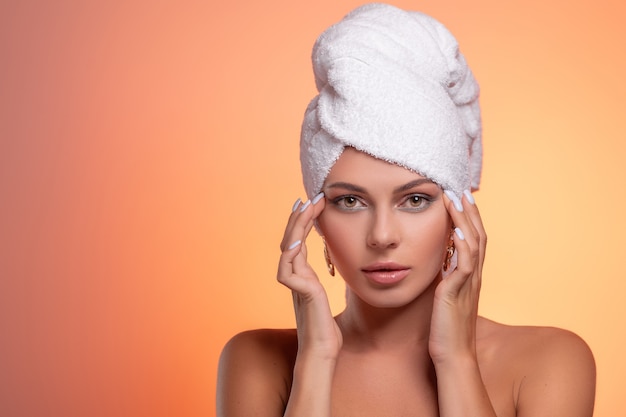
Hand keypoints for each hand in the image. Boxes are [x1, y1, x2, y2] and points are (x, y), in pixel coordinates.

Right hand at [277, 194, 342, 360]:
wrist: (322, 352)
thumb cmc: (325, 329)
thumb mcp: (325, 296)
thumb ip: (320, 280)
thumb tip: (328, 266)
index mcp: (302, 275)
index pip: (299, 241)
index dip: (304, 222)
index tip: (313, 202)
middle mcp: (295, 277)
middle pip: (290, 239)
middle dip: (298, 217)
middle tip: (307, 197)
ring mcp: (295, 285)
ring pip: (287, 250)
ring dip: (295, 228)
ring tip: (304, 208)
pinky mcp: (300, 295)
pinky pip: (288, 271)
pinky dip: (290, 254)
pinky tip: (298, 241)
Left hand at [428, 190, 486, 365]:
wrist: (453, 356)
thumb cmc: (445, 329)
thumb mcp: (444, 296)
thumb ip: (445, 278)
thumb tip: (439, 262)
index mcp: (469, 276)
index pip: (474, 240)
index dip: (469, 218)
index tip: (460, 198)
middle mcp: (473, 276)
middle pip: (478, 235)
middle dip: (470, 211)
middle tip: (461, 189)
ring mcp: (468, 284)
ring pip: (474, 244)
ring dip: (466, 220)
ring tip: (457, 199)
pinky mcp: (458, 293)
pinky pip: (465, 264)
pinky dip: (463, 245)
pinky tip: (458, 230)